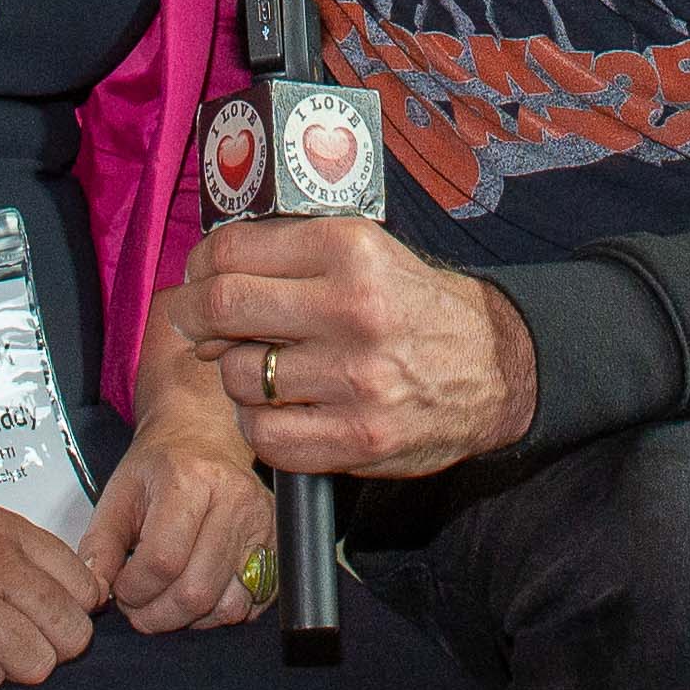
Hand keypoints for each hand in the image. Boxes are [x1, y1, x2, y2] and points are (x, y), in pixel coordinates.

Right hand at [0, 497, 107, 689]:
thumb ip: (21, 553)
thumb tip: (83, 596)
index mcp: (5, 529)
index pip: (84, 585)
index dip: (71, 610)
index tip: (46, 617)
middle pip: (70, 631)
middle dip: (50, 646)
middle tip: (14, 641)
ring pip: (35, 663)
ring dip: (11, 666)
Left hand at [84, 387, 274, 633]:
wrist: (205, 435)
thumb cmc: (162, 464)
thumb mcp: (118, 492)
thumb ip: (100, 542)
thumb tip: (95, 588)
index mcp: (190, 480)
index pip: (162, 561)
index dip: (133, 590)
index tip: (120, 588)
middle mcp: (234, 500)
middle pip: (196, 590)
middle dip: (158, 614)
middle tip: (138, 606)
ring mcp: (262, 523)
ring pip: (228, 605)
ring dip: (189, 618)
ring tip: (166, 599)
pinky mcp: (277, 542)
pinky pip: (252, 601)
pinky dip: (219, 612)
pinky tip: (197, 593)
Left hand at [181, 217, 537, 477]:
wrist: (495, 367)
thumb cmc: (415, 306)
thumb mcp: (368, 251)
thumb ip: (295, 251)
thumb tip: (208, 272)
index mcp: (350, 251)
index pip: (235, 250)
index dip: (200, 265)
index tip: (197, 277)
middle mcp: (351, 310)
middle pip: (225, 308)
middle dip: (194, 317)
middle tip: (196, 325)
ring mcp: (355, 381)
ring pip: (240, 377)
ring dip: (235, 374)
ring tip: (261, 368)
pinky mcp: (358, 439)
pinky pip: (266, 437)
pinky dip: (259, 424)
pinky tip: (280, 410)